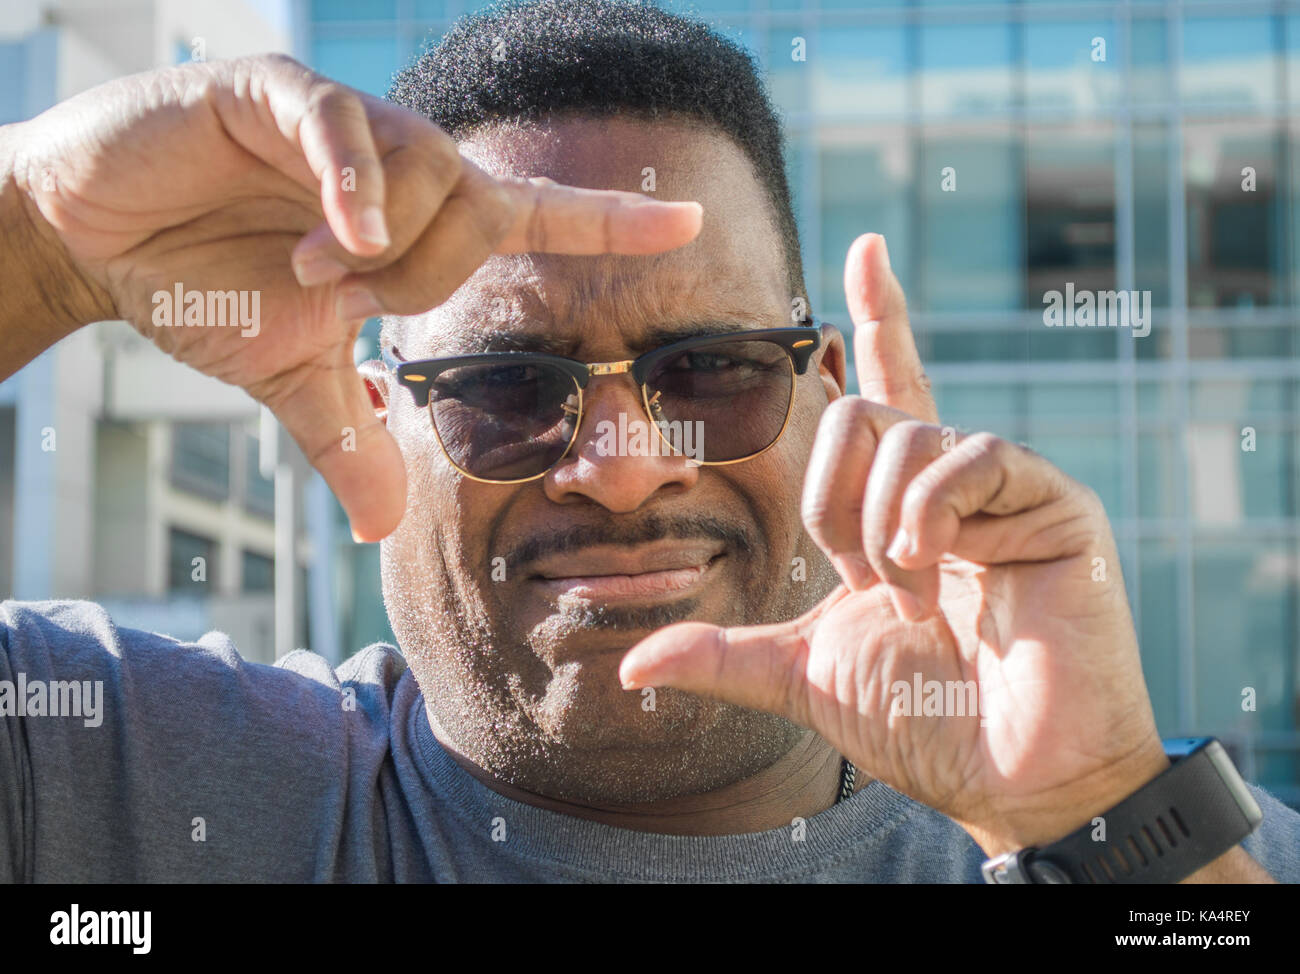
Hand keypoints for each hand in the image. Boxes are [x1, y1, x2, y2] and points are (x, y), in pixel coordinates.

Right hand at [7, 54, 701, 540]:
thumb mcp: (291, 375)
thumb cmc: (201, 285)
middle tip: (344, 297)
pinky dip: (352, 187)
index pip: (535, 216)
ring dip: (382, 245)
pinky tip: (338, 235)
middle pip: (480, 211)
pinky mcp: (272, 93)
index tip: (691, 225)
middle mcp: (398, 164)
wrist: (94, 239)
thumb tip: (384, 527)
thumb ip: (349, 436)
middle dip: (424, 278)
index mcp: (417, 223)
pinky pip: (343, 127)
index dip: (611, 224)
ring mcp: (342, 123)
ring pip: (431, 172)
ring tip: (313, 269)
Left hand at [620, 233, 1168, 854]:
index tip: (863, 248)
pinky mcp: (1056, 503)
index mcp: (900, 508)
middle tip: (860, 575)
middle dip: (832, 496)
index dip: (876, 318)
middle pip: (865, 411)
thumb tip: (630, 666)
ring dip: (884, 524)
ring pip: (909, 433)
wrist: (1014, 778)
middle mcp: (953, 484)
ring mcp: (1008, 489)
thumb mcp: (804, 676)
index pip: (885, 390)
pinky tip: (933, 561)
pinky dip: (932, 508)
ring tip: (907, 593)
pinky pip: (973, 454)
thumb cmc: (922, 722)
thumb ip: (724, 656)